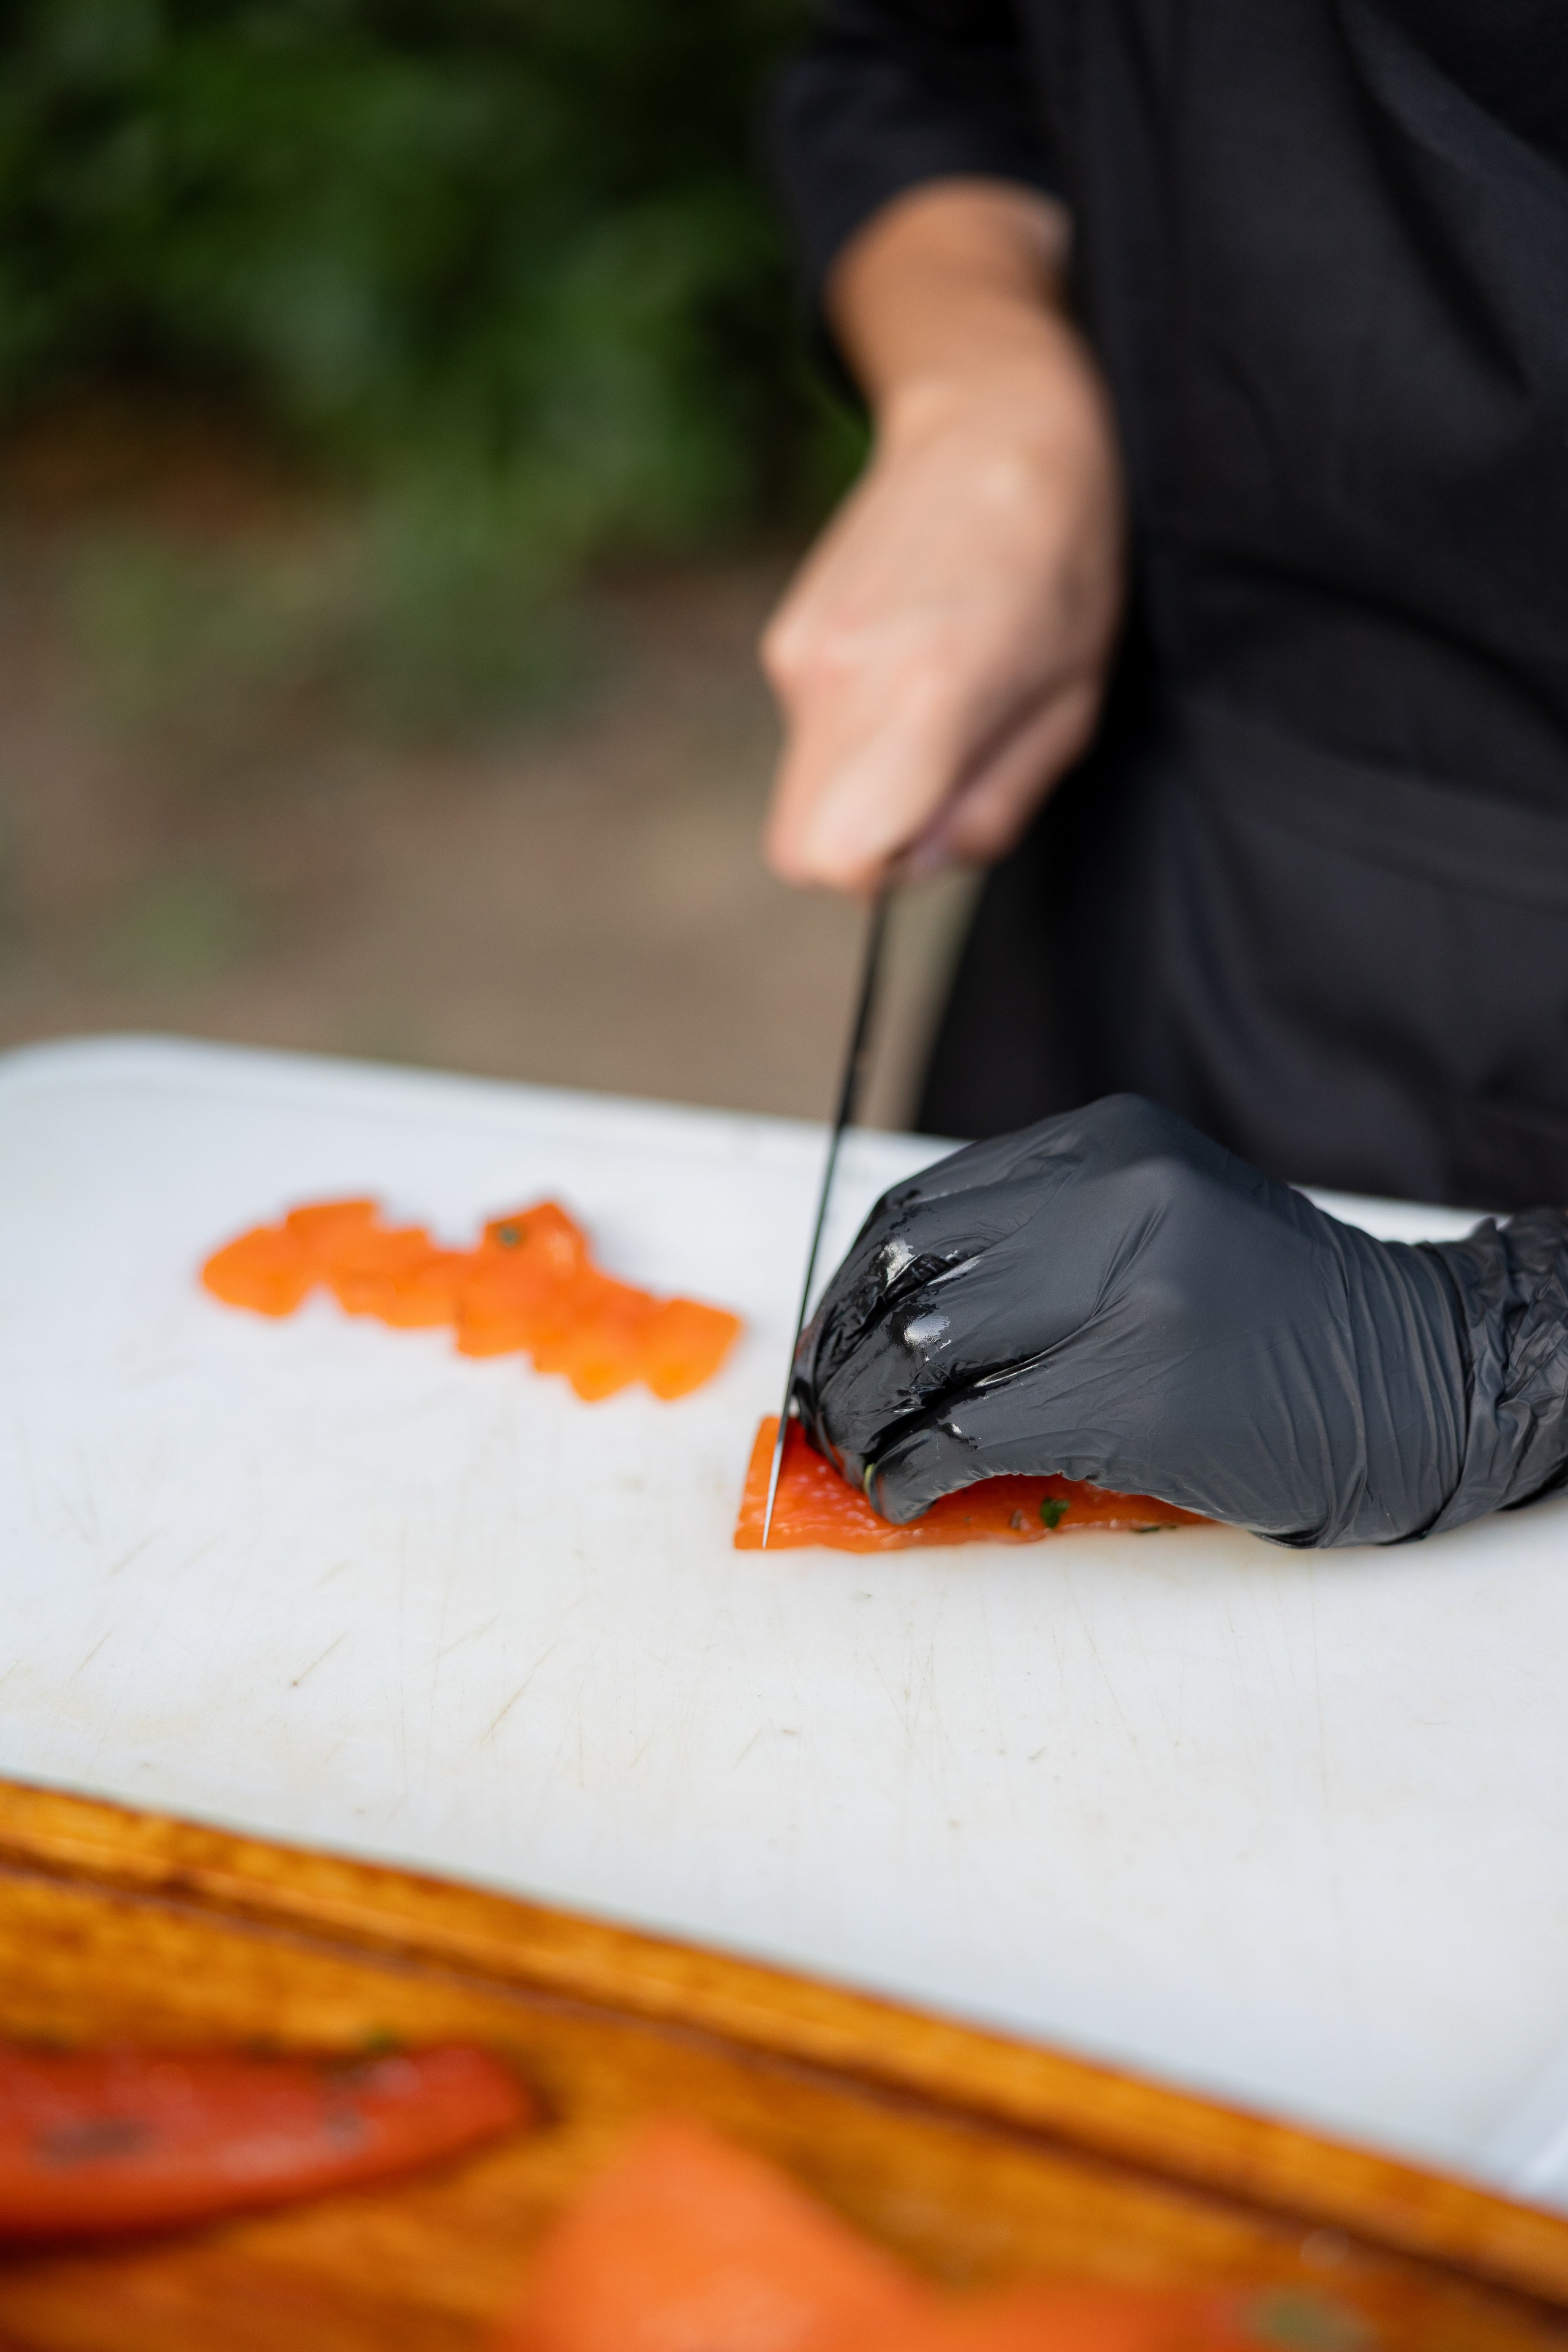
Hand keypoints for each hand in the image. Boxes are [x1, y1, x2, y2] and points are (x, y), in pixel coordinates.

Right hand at [761, 183, 1124, 892]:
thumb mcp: (1070, 705)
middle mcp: (836, 677)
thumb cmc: (1064, 560)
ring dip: (869, 779)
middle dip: (872, 840)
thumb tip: (918, 863)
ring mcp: (796, 653)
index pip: (837, 862)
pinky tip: (913, 658)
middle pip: (802, 847)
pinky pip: (808, 734)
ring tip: (944, 694)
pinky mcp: (784, 635)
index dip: (890, 870)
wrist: (995, 419)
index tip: (943, 823)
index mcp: (921, 697)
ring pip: (806, 791)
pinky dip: (854, 730)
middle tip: (948, 773)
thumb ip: (992, 805)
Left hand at [793, 1095, 1567, 1546]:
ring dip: (864, 1417)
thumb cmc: (1272, 1315)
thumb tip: (883, 1320)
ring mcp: (1133, 1293)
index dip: (847, 1286)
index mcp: (1105, 1144)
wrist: (1413, 1378)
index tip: (827, 1343)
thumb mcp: (1156, 1222)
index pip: (919, 1206)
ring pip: (926, 1351)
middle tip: (822, 1413)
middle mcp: (1115, 1198)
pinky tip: (904, 1494)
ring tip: (855, 1455)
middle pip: (907, 1275)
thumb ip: (1040, 1238)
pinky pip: (972, 1432)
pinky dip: (912, 1471)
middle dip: (839, 1356)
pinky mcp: (1140, 1395)